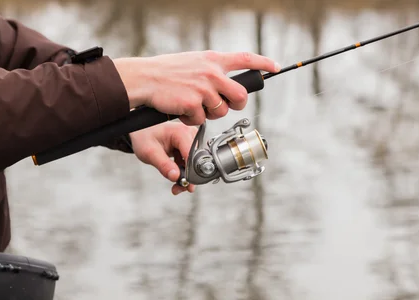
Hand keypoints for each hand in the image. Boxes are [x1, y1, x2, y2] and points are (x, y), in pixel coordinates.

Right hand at [113, 50, 279, 125]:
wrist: (144, 78)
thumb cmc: (166, 72)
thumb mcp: (193, 62)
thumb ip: (212, 71)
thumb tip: (228, 84)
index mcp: (213, 60)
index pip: (246, 58)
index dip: (263, 63)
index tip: (274, 68)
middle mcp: (212, 73)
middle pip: (241, 96)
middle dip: (235, 105)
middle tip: (223, 105)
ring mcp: (204, 89)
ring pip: (221, 112)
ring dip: (208, 114)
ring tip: (191, 104)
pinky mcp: (194, 104)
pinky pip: (202, 120)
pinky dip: (192, 119)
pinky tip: (180, 109)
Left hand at [129, 121, 196, 194]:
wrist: (141, 132)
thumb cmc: (144, 137)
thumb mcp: (150, 152)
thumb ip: (163, 165)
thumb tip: (176, 176)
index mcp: (181, 132)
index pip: (192, 156)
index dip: (190, 172)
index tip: (184, 184)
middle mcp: (189, 135)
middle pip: (196, 161)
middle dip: (188, 177)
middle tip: (178, 188)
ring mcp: (190, 140)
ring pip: (195, 164)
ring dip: (187, 177)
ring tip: (176, 187)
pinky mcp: (189, 147)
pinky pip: (191, 163)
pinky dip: (184, 173)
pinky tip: (177, 179)